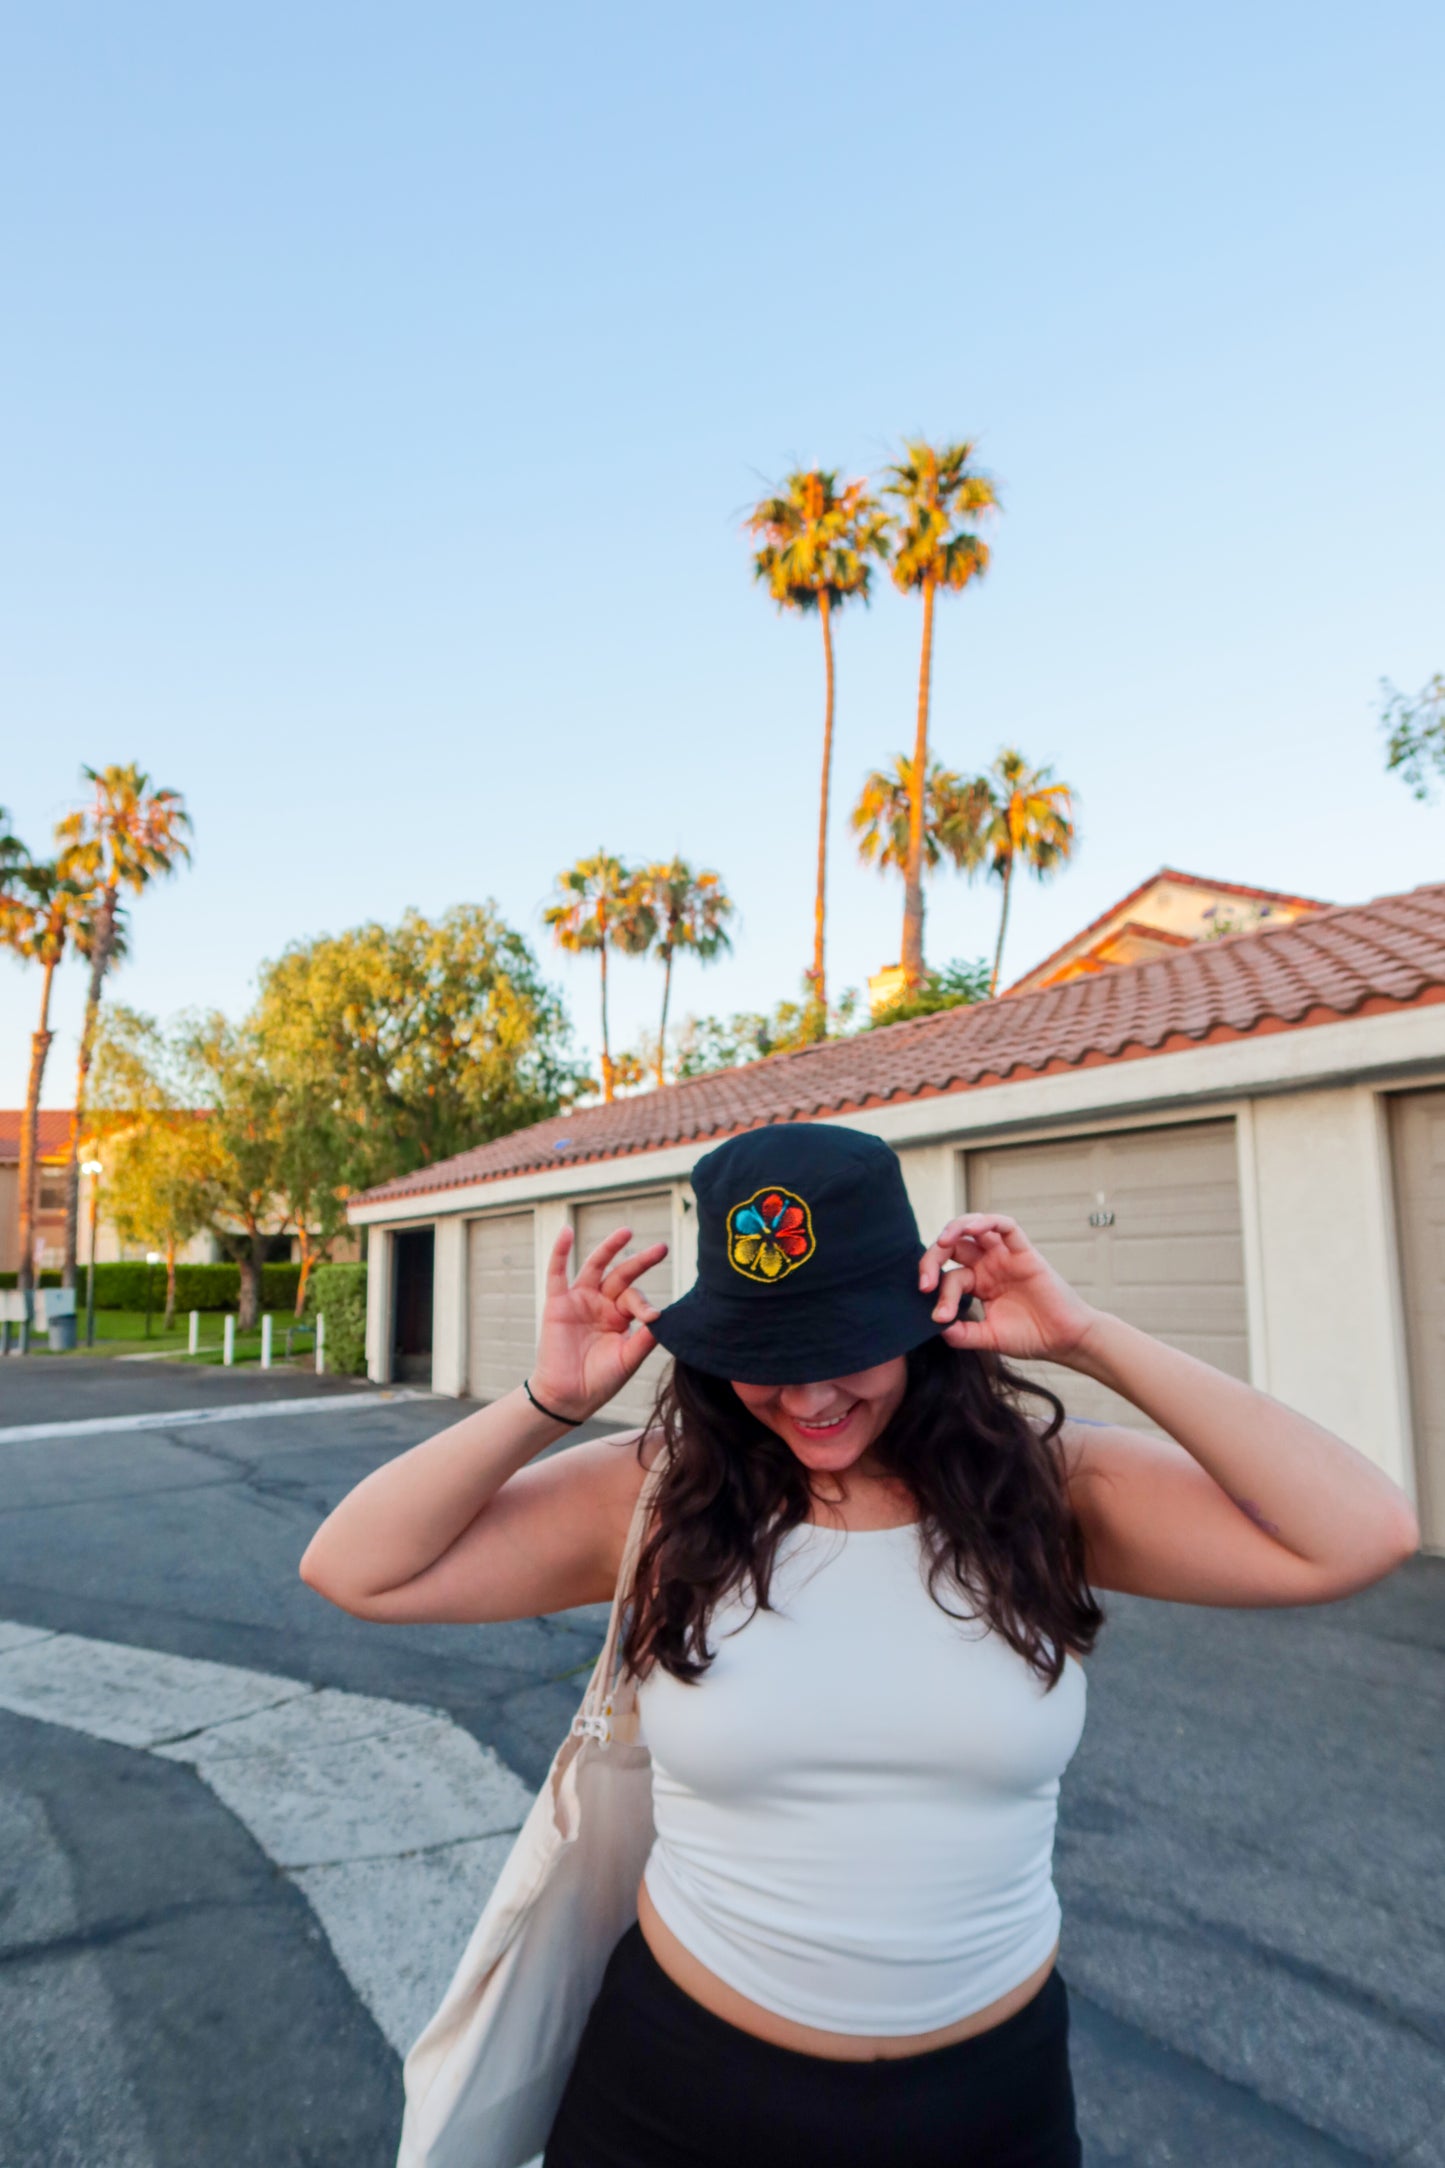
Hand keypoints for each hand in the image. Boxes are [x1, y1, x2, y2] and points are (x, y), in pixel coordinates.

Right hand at [529, 1225, 667, 1421]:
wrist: (569, 1398)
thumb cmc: (600, 1381)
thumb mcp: (628, 1359)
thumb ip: (645, 1338)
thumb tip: (663, 1316)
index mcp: (620, 1316)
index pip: (636, 1298)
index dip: (645, 1305)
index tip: (652, 1317)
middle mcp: (601, 1304)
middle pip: (622, 1275)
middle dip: (641, 1262)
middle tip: (661, 1249)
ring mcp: (579, 1301)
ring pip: (595, 1266)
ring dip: (610, 1247)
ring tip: (627, 1231)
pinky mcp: (557, 1304)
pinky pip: (556, 1273)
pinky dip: (559, 1252)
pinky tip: (566, 1232)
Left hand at [919, 1214, 1099, 1364]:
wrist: (1064, 1341)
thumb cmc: (1030, 1337)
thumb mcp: (989, 1338)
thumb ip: (963, 1334)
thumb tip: (937, 1327)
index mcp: (978, 1283)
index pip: (949, 1277)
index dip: (938, 1294)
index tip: (940, 1318)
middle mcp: (988, 1265)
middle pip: (953, 1245)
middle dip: (932, 1257)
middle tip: (925, 1282)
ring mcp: (1005, 1256)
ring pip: (975, 1226)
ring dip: (955, 1228)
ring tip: (942, 1243)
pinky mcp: (1024, 1252)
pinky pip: (1006, 1226)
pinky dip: (988, 1222)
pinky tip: (974, 1229)